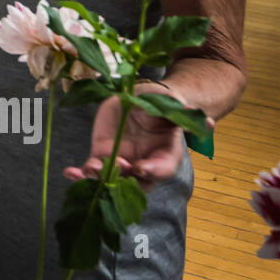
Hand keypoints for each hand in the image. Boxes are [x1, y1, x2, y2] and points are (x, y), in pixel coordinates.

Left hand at [63, 88, 203, 190]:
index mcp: (165, 153)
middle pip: (136, 182)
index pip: (163, 169)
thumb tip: (210, 123)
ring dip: (100, 177)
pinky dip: (80, 173)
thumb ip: (183, 115)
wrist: (140, 97)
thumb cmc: (161, 102)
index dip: (154, 171)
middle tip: (115, 167)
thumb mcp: (171, 105)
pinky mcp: (102, 154)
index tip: (142, 168)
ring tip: (89, 169)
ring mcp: (122, 161)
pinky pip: (91, 168)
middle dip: (124, 179)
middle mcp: (143, 163)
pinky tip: (70, 172)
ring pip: (111, 179)